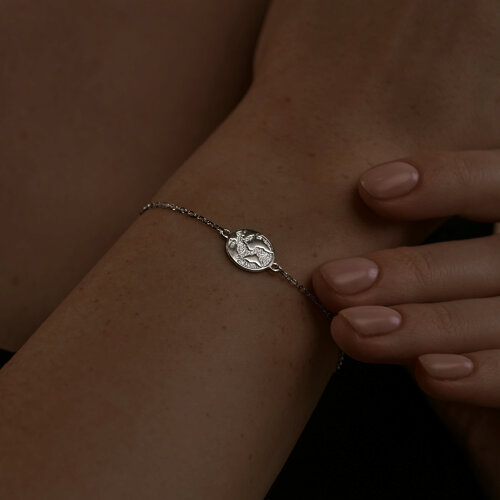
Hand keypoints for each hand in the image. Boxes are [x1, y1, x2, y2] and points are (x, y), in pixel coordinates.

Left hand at [311, 150, 499, 494]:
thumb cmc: (465, 346)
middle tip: (333, 282)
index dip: (446, 180)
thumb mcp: (440, 299)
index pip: (499, 185)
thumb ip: (409, 273)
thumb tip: (335, 262)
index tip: (369, 189)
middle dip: (411, 270)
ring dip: (422, 324)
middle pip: (494, 259)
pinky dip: (479, 374)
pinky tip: (428, 373)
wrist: (497, 412)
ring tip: (352, 329)